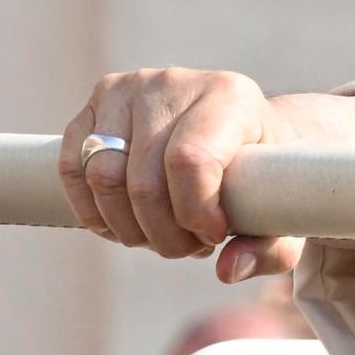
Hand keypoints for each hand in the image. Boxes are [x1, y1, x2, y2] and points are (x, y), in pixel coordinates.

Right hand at [59, 68, 298, 280]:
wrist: (243, 129)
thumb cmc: (262, 171)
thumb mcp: (281, 207)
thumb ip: (269, 249)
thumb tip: (228, 270)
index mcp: (231, 96)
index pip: (191, 160)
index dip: (194, 213)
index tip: (214, 237)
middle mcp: (176, 83)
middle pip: (143, 181)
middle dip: (163, 233)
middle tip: (189, 248)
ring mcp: (130, 89)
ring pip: (103, 179)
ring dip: (128, 227)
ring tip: (162, 236)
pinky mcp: (97, 103)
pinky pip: (73, 169)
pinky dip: (94, 211)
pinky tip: (125, 225)